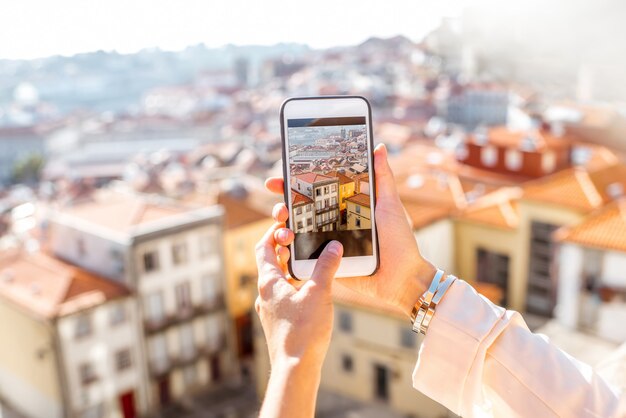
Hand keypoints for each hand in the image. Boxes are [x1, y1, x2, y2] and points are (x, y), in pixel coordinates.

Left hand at [255, 223, 343, 417]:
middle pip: (270, 262)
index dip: (273, 232)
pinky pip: (284, 295)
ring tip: (310, 260)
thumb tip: (334, 246)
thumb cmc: (304, 332)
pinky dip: (295, 285)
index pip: (263, 247)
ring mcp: (270, 309)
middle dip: (285, 248)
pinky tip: (312, 289)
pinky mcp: (279, 322)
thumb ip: (326, 267)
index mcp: (268, 283)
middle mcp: (265, 294)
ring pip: (278, 280)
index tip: (287, 223)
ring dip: (291, 267)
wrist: (296, 369)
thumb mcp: (319, 293)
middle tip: (302, 238)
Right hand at [265, 143, 435, 317]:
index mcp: (346, 206)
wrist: (401, 279)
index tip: (281, 174)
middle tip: (280, 206)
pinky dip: (290, 251)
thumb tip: (379, 146)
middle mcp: (333, 222)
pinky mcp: (326, 264)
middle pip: (300, 210)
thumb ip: (383, 177)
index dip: (296, 182)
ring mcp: (328, 244)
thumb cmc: (400, 240)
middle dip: (283, 205)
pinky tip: (284, 247)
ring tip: (283, 228)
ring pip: (297, 232)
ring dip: (283, 227)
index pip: (316, 190)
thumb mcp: (390, 205)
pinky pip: (303, 257)